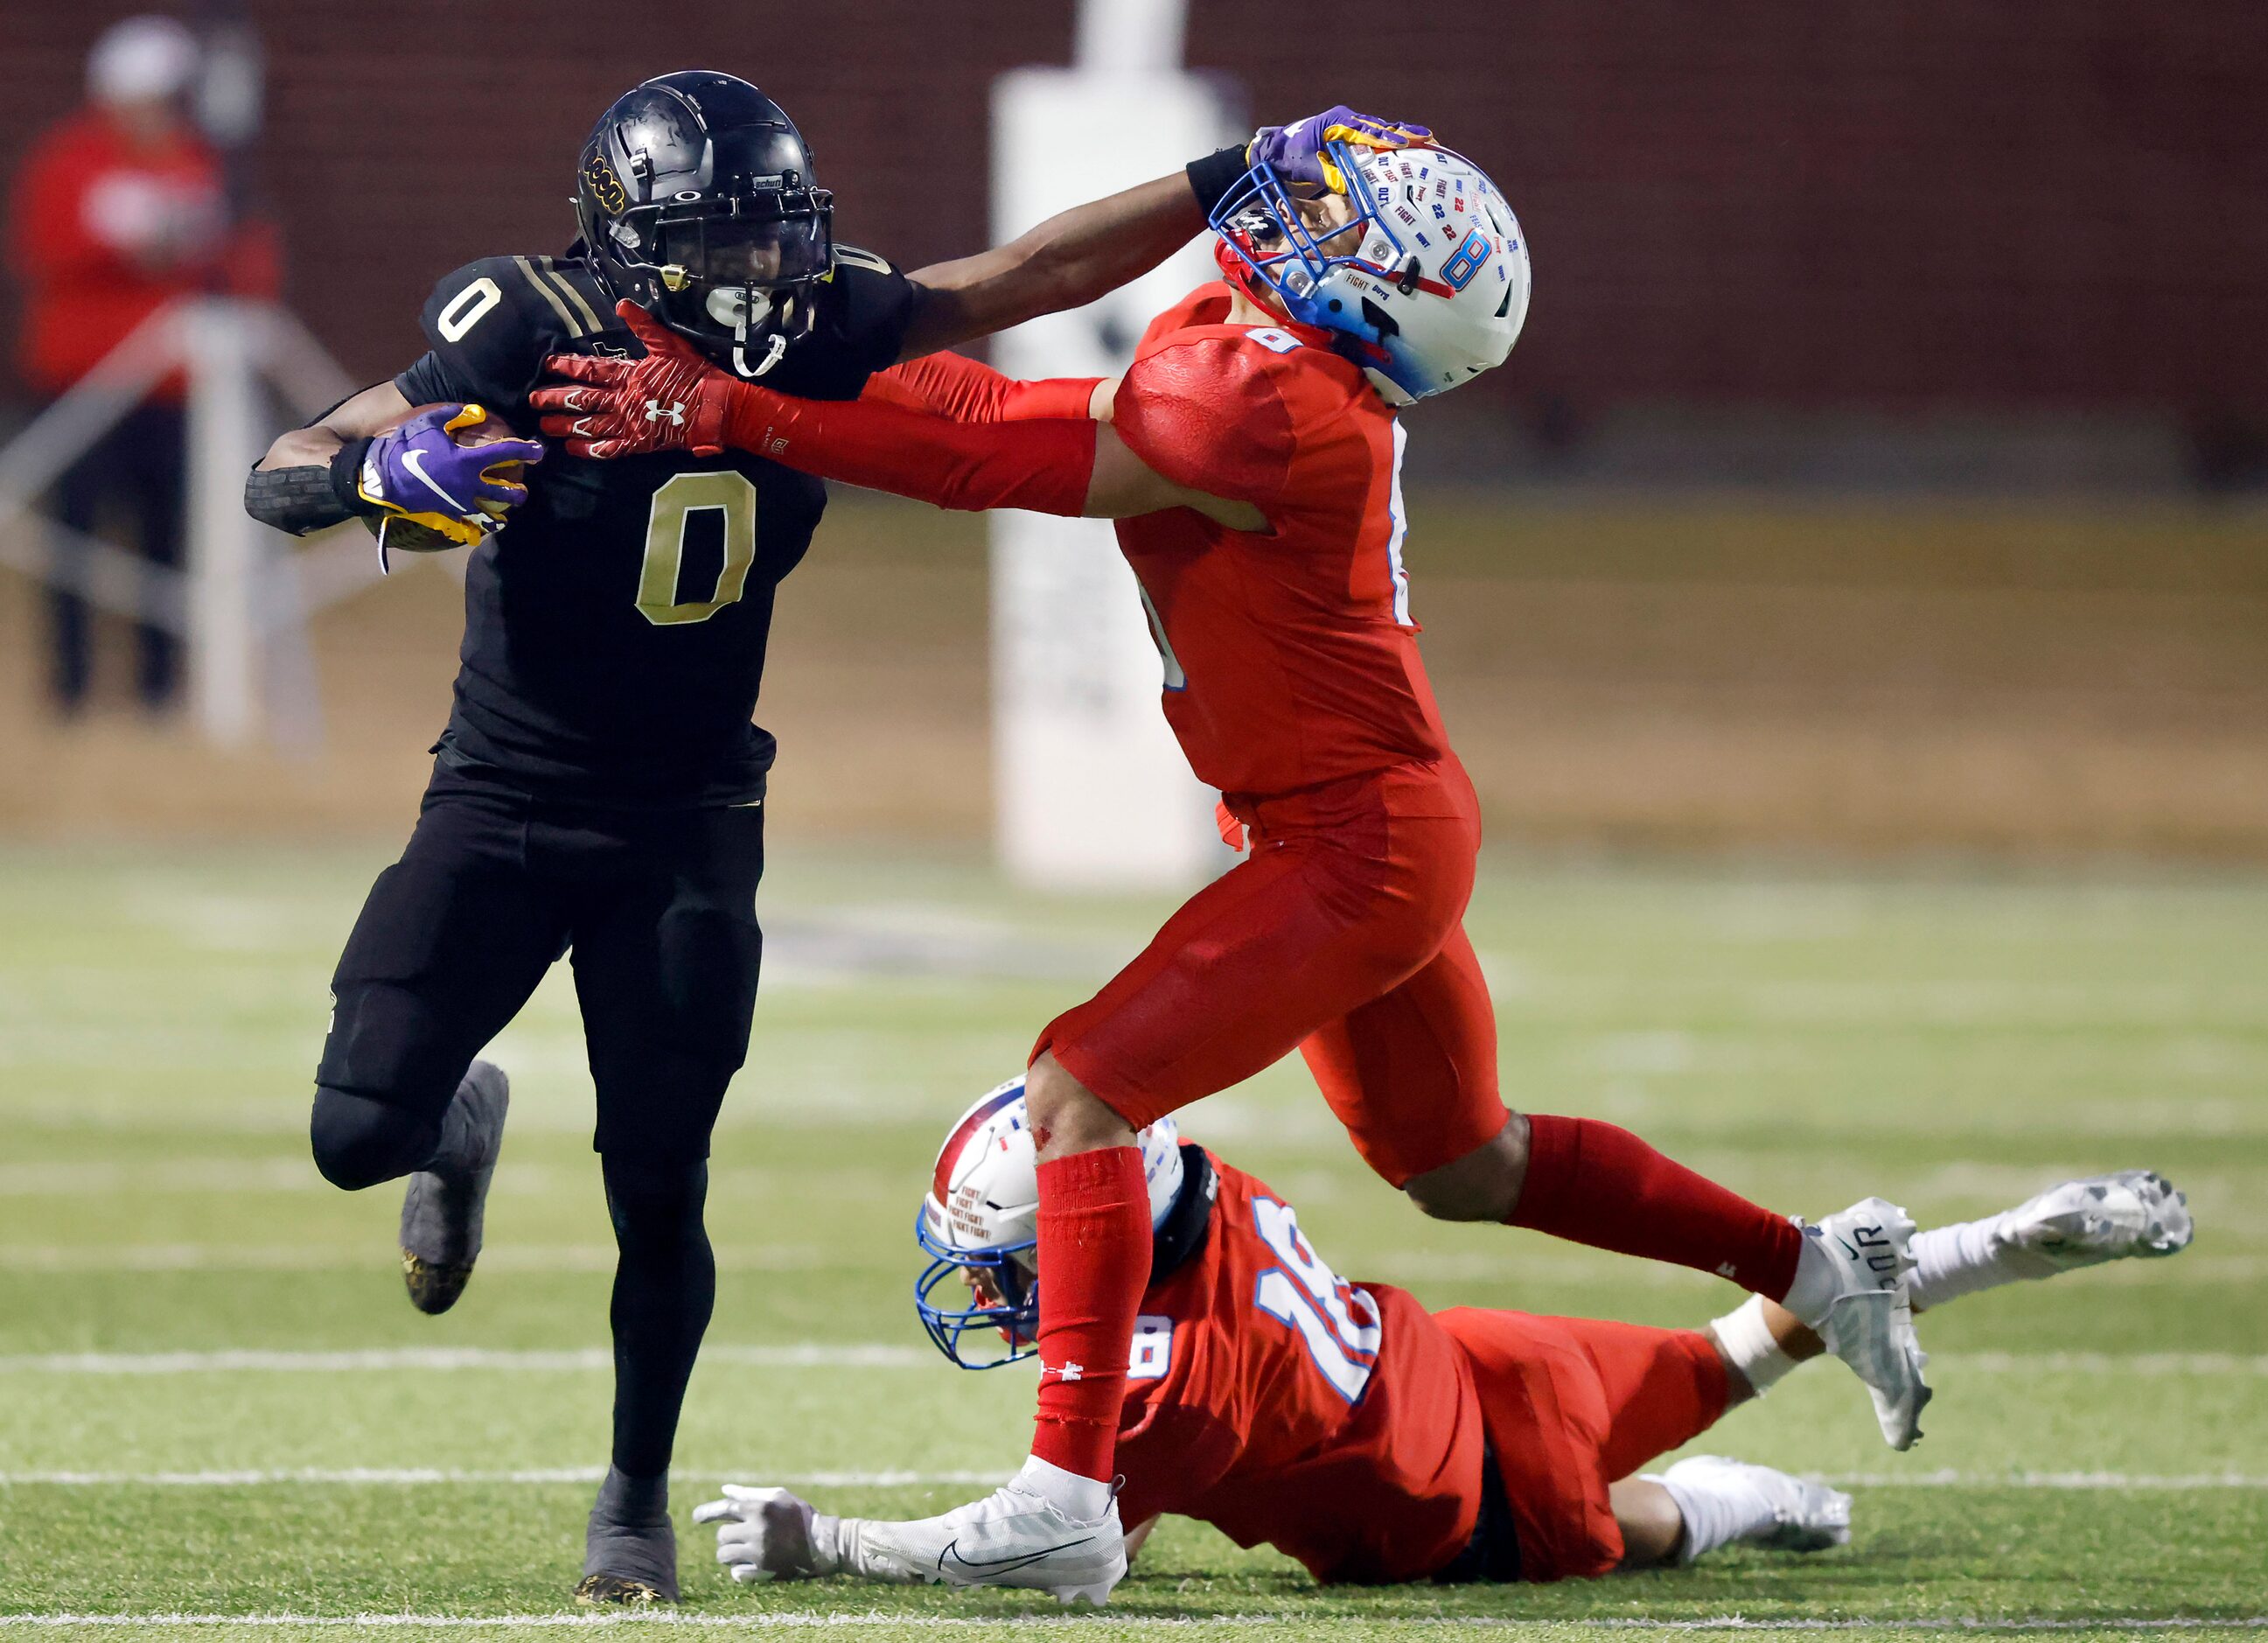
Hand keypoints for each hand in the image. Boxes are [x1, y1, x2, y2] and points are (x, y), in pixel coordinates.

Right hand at [358, 405, 543, 547]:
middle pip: (507, 492)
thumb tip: (475, 411)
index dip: (527, 450)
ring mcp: (460, 503)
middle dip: (519, 492)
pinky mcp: (448, 514)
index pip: (507, 453)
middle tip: (523, 489)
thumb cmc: (405, 447)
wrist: (382, 477)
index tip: (540, 450)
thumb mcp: (429, 423)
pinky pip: (470, 526)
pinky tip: (486, 525)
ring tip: (509, 511)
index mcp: (469, 461)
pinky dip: (481, 526)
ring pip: (492, 514)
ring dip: (504, 513)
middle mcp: (470, 485)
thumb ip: (455, 415)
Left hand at [532, 301, 739, 458]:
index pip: (590, 370)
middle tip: (532, 401)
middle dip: (556, 399)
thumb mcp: (670, 344)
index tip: (545, 365)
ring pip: (590, 425)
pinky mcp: (640, 442)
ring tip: (544, 427)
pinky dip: (590, 450)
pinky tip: (572, 450)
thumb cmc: (695, 375)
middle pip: (582, 399)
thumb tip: (622, 303)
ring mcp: (630, 423)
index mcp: (629, 375)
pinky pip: (610, 449)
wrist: (717, 408)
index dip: (566, 367)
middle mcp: (623, 400)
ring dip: (565, 426)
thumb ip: (644, 325)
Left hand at [694, 1484, 837, 1582]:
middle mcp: (756, 1530)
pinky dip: (738, 1569)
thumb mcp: (778, 1496)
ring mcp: (759, 1552)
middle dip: (726, 1535)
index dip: (706, 1513)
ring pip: (724, 1556)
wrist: (822, 1544)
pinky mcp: (763, 1571)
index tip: (696, 1518)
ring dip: (729, 1553)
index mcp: (759, 1508)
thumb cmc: (799, 1515)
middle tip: (737, 1536)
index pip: (723, 1508)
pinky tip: (749, 1563)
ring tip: (741, 1550)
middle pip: (722, 1535)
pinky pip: (736, 1574)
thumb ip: (749, 1493)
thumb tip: (724, 1490)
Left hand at [1249, 106, 1433, 193]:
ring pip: (1380, 130)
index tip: (1403, 143)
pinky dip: (1390, 142)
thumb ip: (1330, 175)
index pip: (1366, 130)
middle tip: (1428, 138)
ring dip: (1401, 136)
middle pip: (1379, 126)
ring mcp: (1349, 126)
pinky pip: (1373, 137)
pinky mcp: (1350, 135)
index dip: (1385, 138)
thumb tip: (1352, 185)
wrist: (1275, 151)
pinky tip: (1408, 146)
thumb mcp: (1308, 168)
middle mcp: (1345, 119)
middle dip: (1404, 133)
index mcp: (1336, 121)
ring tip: (1427, 140)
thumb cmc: (1289, 157)